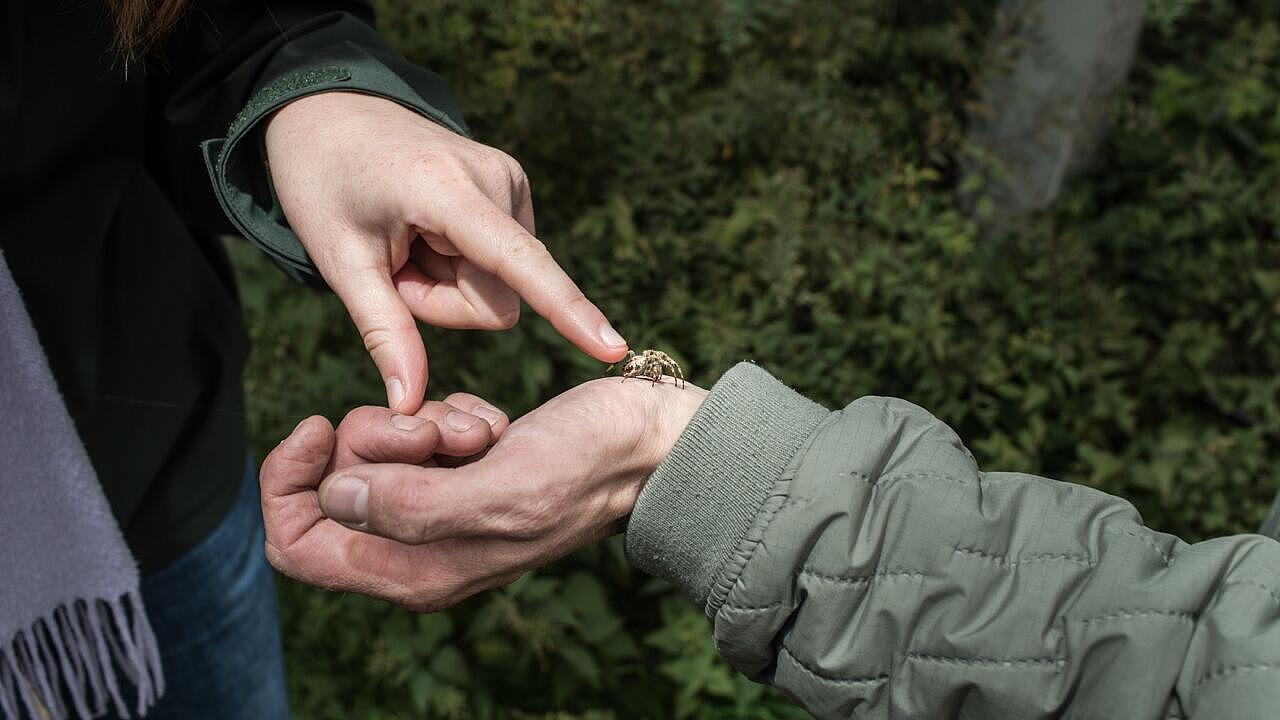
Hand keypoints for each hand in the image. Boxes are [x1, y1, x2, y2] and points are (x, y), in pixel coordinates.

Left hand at [260, 377, 706, 610]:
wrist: (647, 444)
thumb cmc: (585, 468)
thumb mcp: (499, 489)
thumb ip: (409, 505)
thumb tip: (332, 497)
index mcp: (415, 573)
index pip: (297, 547)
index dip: (290, 486)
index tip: (320, 426)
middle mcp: (418, 549)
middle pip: (333, 487)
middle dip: (373, 440)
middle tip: (431, 429)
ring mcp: (440, 510)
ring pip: (375, 454)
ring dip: (422, 423)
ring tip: (479, 432)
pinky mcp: (462, 473)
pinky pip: (418, 434)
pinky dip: (449, 417)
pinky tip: (495, 429)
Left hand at [264, 92, 628, 413]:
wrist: (332, 112)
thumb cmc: (325, 183)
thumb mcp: (339, 261)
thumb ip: (383, 332)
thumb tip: (409, 404)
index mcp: (446, 188)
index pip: (518, 263)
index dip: (566, 310)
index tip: (612, 346)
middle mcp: (497, 177)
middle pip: (498, 298)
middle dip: (445, 303)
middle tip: (395, 263)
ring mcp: (512, 179)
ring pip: (503, 286)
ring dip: (450, 282)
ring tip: (408, 240)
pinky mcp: (515, 187)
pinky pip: (503, 264)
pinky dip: (460, 263)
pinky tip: (426, 230)